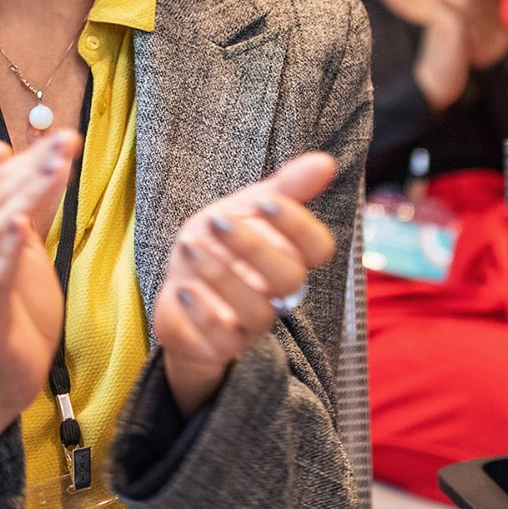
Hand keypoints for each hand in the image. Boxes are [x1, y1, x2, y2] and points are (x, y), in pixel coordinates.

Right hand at [0, 128, 79, 472]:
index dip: (34, 158)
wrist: (4, 375)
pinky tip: (17, 227)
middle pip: (0, 200)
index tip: (67, 136)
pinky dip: (4, 252)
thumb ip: (11, 199)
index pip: (3, 185)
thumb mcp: (20, 244)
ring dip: (24, 198)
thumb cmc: (15, 305)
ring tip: (50, 172)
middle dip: (34, 169)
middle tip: (65, 143)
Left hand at [154, 152, 337, 415]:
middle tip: (218, 221)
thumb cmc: (221, 245)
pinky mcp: (218, 348)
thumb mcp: (246, 209)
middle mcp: (277, 294)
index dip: (299, 225)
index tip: (266, 201)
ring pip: (256, 311)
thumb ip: (286, 188)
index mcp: (290, 256)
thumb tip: (326, 160)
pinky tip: (182, 289)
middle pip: (289, 279)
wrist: (181, 292)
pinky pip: (221, 342)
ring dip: (221, 276)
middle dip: (253, 247)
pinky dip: (201, 314)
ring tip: (189, 249)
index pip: (319, 247)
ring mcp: (250, 325)